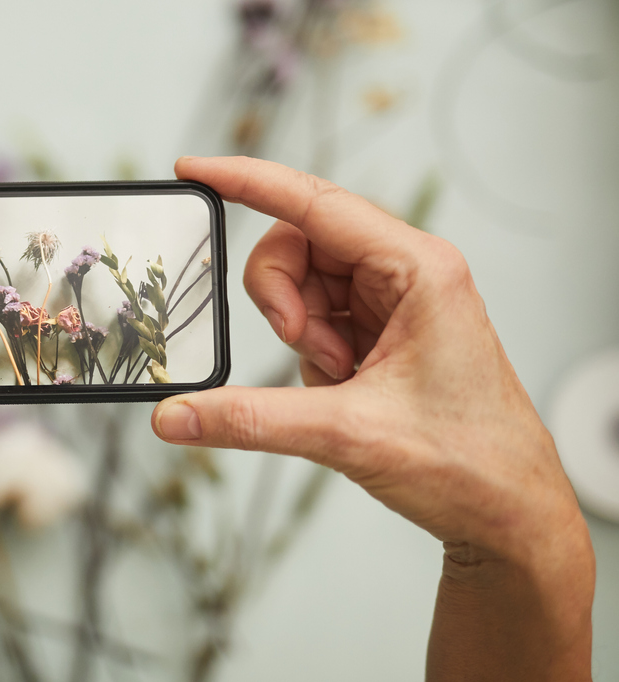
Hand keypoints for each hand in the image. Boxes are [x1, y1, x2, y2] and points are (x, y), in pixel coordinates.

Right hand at [153, 156, 592, 681]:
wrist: (508, 512)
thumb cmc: (468, 461)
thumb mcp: (347, 435)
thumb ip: (250, 419)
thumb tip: (173, 415)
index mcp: (418, 269)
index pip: (313, 202)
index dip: (246, 180)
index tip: (192, 169)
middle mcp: (406, 272)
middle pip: (297, 244)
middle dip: (281, 299)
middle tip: (306, 350)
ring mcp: (391, 300)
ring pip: (300, 282)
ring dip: (298, 331)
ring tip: (337, 380)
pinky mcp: (378, 329)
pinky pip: (313, 316)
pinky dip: (309, 350)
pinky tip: (342, 387)